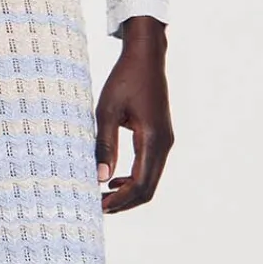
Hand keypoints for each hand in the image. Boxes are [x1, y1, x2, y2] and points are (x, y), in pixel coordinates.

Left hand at [95, 15, 173, 212]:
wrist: (146, 57)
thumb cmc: (125, 79)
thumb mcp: (106, 111)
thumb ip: (104, 144)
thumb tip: (99, 177)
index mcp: (153, 139)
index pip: (140, 184)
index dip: (120, 200)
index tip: (98, 206)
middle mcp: (164, 144)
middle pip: (148, 189)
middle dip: (124, 202)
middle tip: (97, 207)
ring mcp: (165, 141)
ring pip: (150, 181)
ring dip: (128, 193)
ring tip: (102, 196)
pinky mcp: (161, 138)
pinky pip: (150, 168)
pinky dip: (133, 179)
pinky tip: (113, 178)